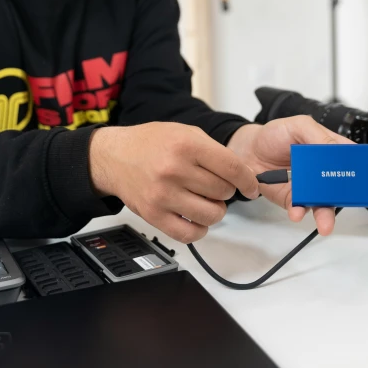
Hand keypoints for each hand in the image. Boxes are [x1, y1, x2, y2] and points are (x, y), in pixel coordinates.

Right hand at [89, 123, 259, 243]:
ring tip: (206, 200)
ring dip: (216, 210)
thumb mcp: (185, 132)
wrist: (115, 156)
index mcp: (186, 145)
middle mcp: (175, 170)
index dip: (248, 180)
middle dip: (227, 191)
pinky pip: (190, 234)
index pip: (232, 168)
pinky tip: (195, 217)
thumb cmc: (151, 143)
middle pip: (223, 191)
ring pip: (212, 215)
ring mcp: (163, 195)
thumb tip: (242, 174)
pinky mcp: (154, 216)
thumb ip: (214, 151)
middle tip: (216, 185)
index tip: (252, 186)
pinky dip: (200, 229)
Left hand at [227, 117, 367, 234]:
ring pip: (330, 205)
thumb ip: (320, 137)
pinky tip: (298, 210)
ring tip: (327, 222)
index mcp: (332, 150)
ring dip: (330, 215)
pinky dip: (302, 212)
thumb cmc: (274, 135)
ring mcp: (313, 188)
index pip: (361, 160)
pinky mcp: (296, 201)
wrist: (247, 151)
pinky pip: (304, 210)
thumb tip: (338, 149)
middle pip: (356, 188)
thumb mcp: (299, 125)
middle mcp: (326, 172)